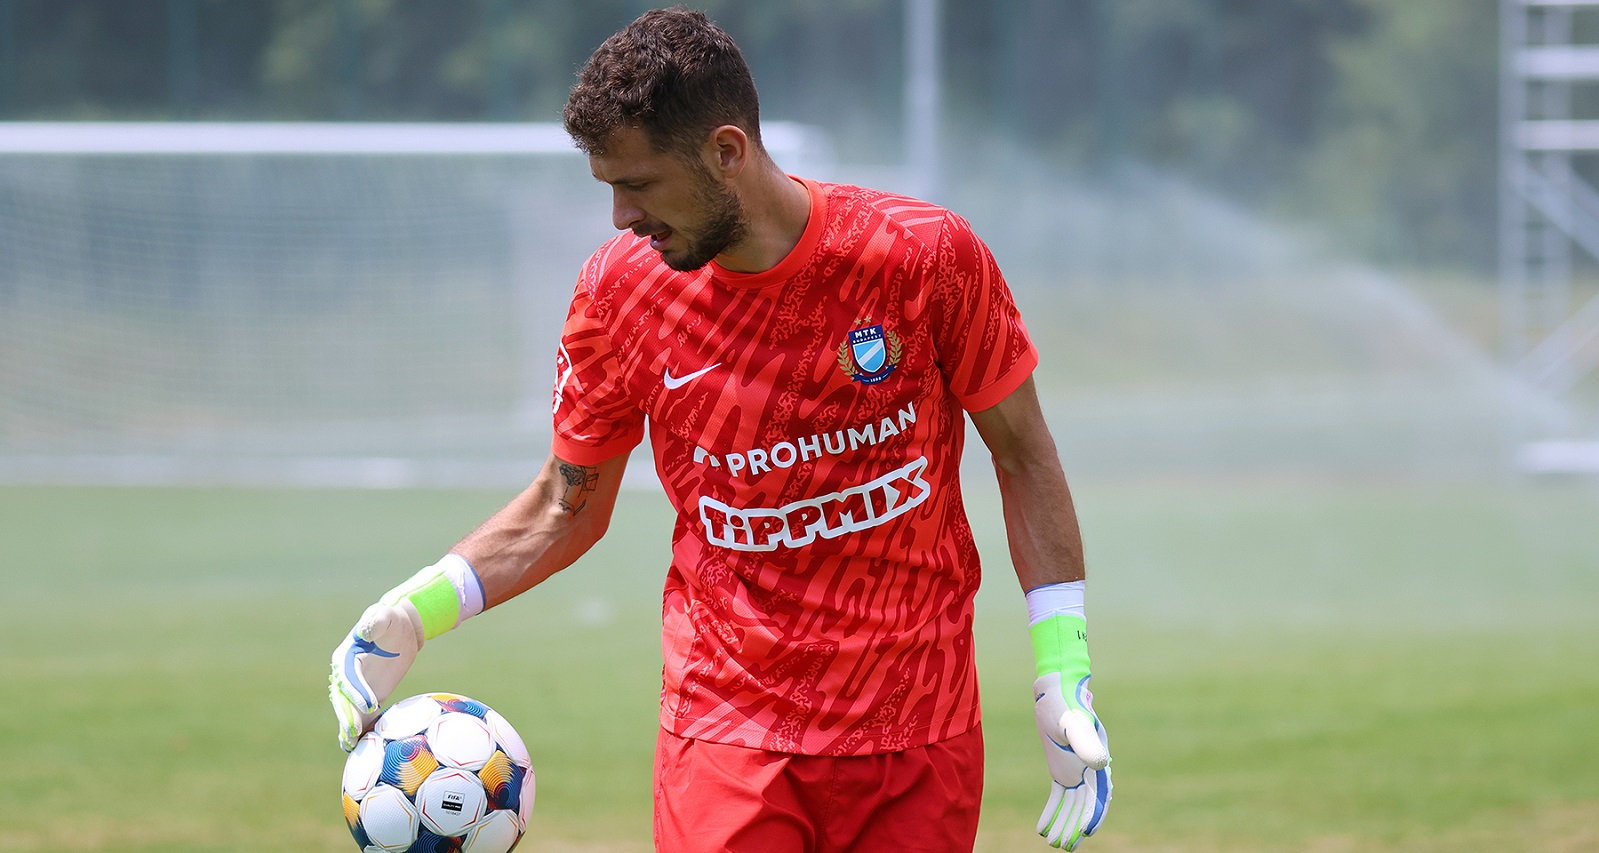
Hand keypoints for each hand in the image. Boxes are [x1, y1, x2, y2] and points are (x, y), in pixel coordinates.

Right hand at [328, 601, 422, 750]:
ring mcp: (357, 688)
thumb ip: (375, 621)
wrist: (400, 629)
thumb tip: (365, 630)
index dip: (357, 691)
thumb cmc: (390, 620)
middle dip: (348, 715)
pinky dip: (361, 730)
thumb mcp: (384, 616)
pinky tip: (358, 747)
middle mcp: (347, 676)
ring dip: (348, 727)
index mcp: (346, 657)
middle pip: (344, 698)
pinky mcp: (369, 697)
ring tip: (350, 745)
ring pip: (349, 711)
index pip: (349, 677)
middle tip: (354, 732)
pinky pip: (363, 715)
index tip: (370, 703)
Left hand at [1033, 671, 1110, 849]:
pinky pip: (1059, 796)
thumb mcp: (1073, 723)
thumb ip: (1086, 742)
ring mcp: (1076, 770)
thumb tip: (1100, 764)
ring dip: (1064, 823)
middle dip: (1075, 826)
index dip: (1093, 814)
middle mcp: (1090, 769)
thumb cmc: (1065, 704)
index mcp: (1097, 761)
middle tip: (1064, 846)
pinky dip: (1053, 811)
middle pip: (1085, 805)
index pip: (1099, 795)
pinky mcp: (1062, 769)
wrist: (1055, 689)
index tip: (1086, 833)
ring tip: (1054, 843)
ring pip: (1071, 804)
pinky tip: (1042, 828)